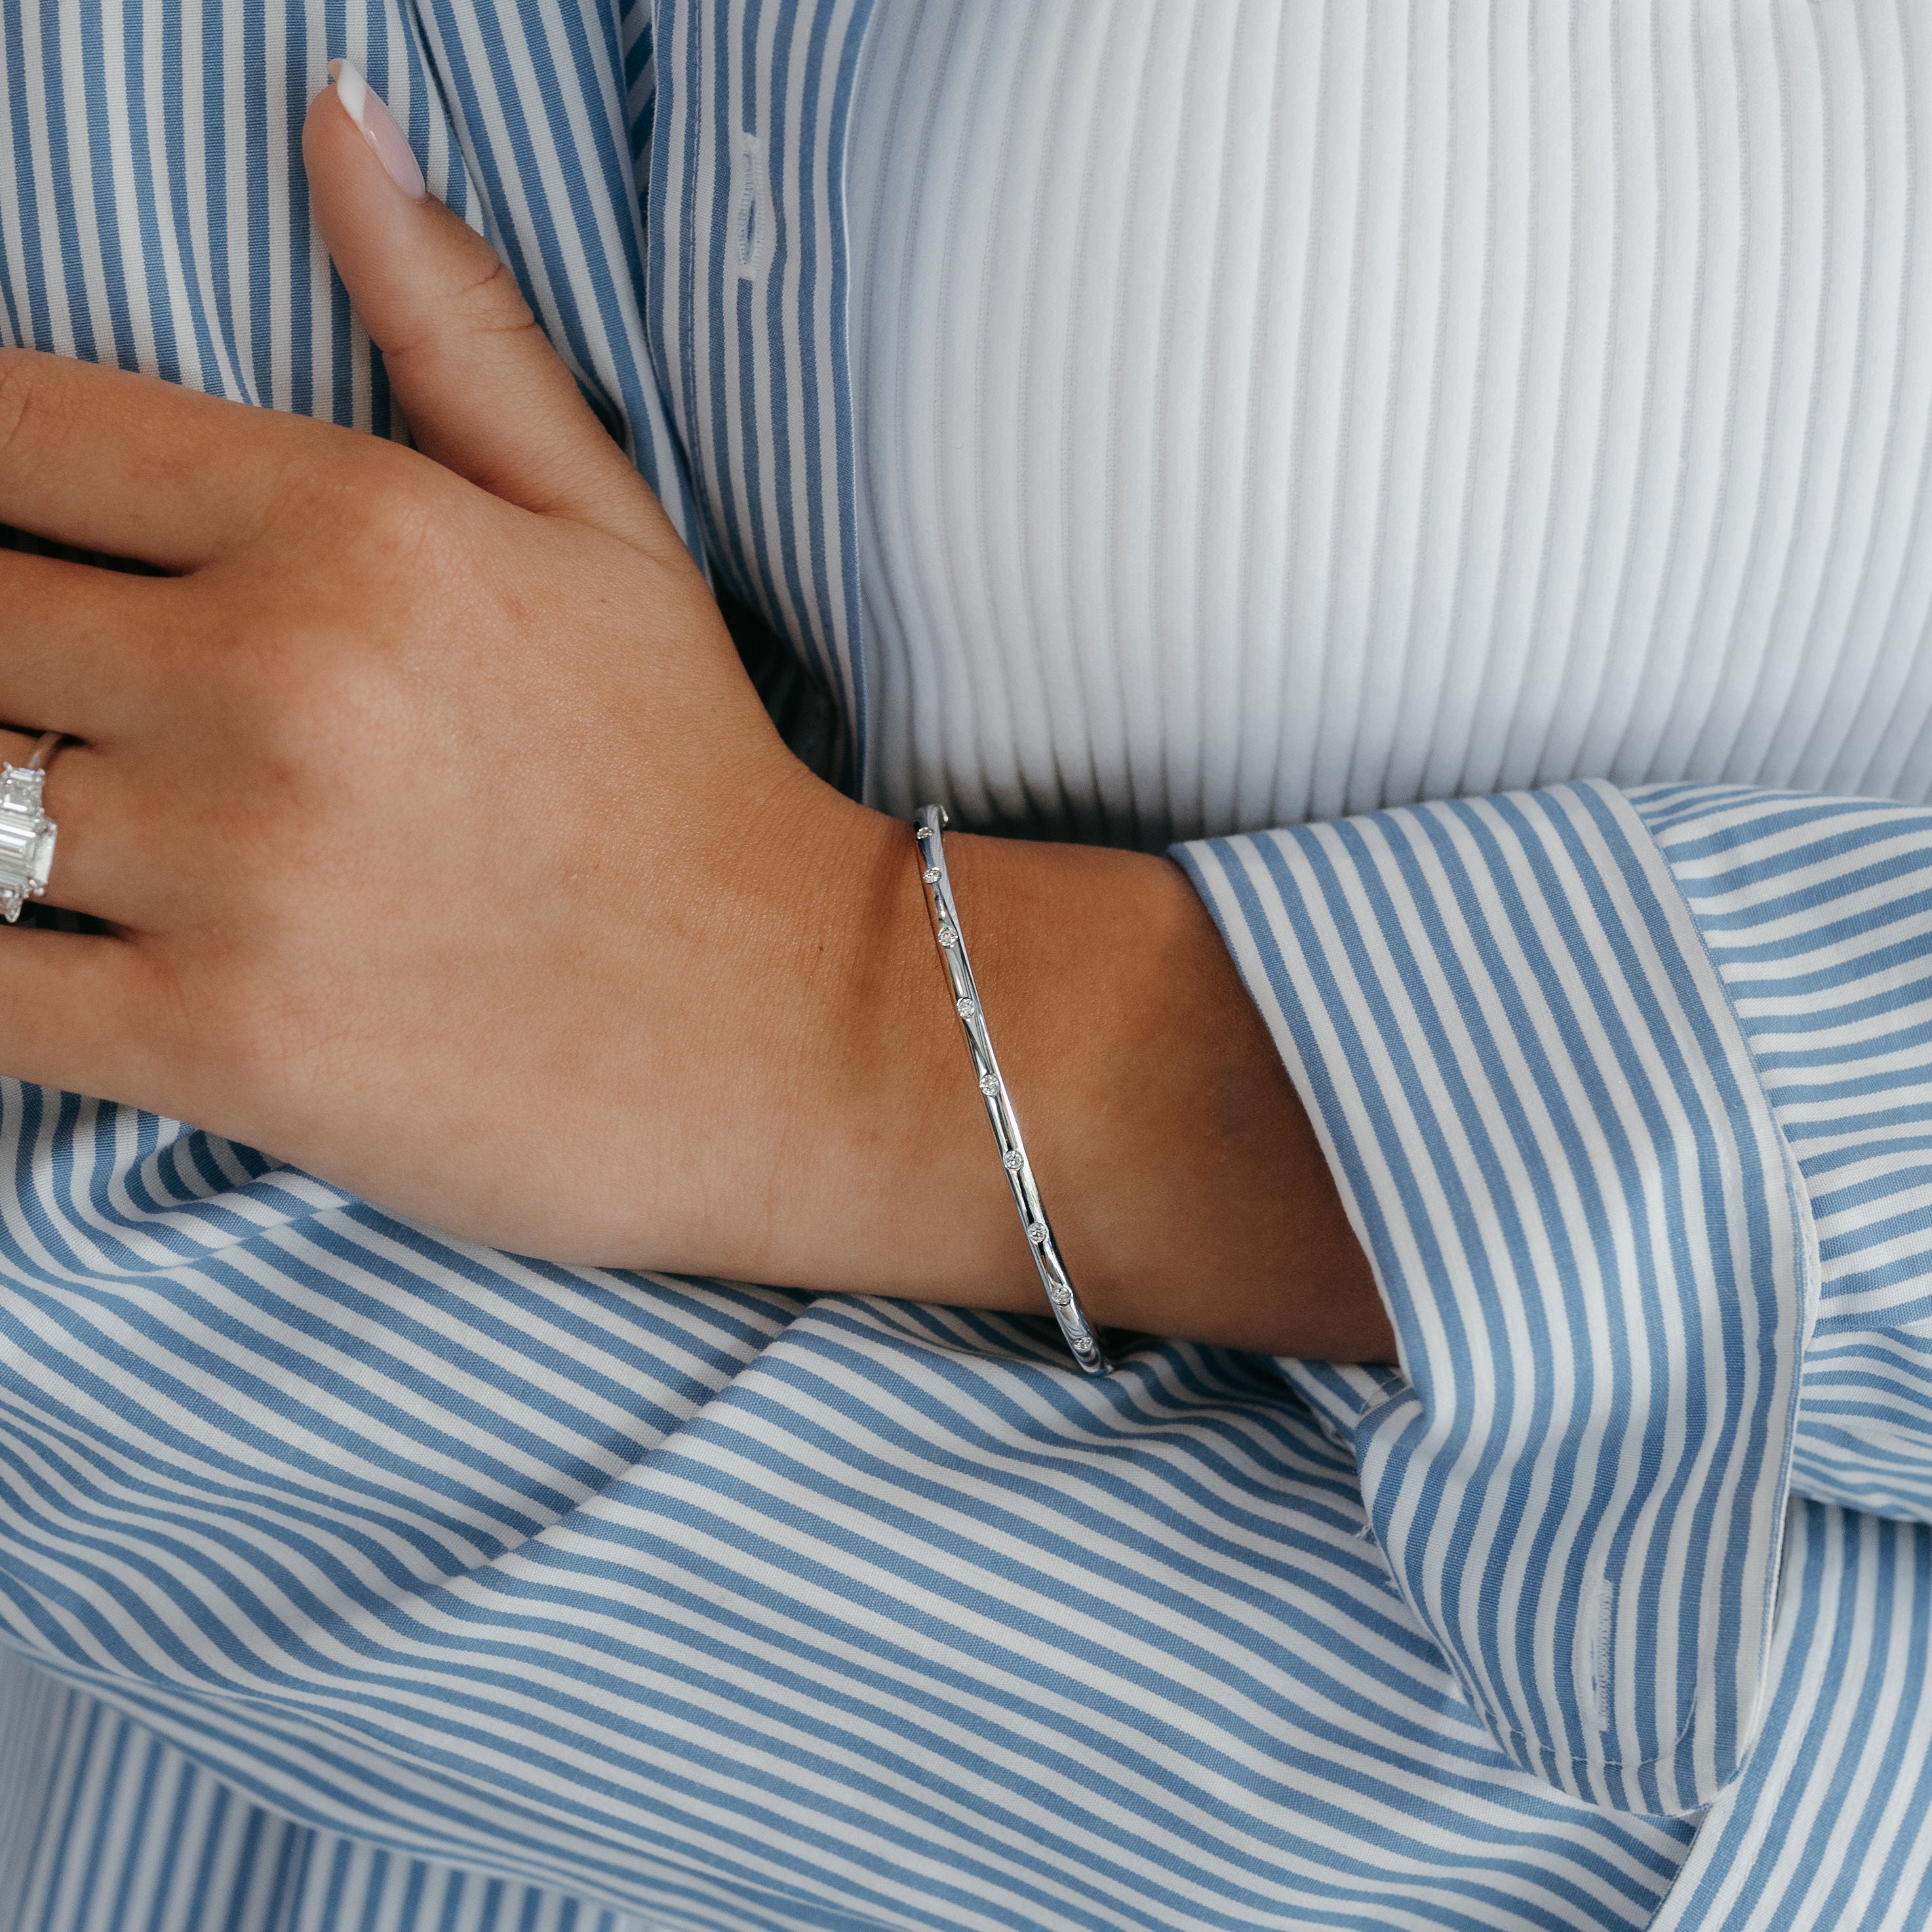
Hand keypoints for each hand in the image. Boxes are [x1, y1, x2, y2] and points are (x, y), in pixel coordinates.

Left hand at [0, 66, 1390, 1358]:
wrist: (799, 1031)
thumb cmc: (695, 781)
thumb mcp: (610, 531)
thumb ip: (453, 328)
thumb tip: (336, 115)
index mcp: (355, 526)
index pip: (10, 430)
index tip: (29, 548)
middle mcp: (275, 675)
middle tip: (88, 707)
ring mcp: (238, 867)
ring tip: (88, 817)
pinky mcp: (222, 1044)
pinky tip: (68, 938)